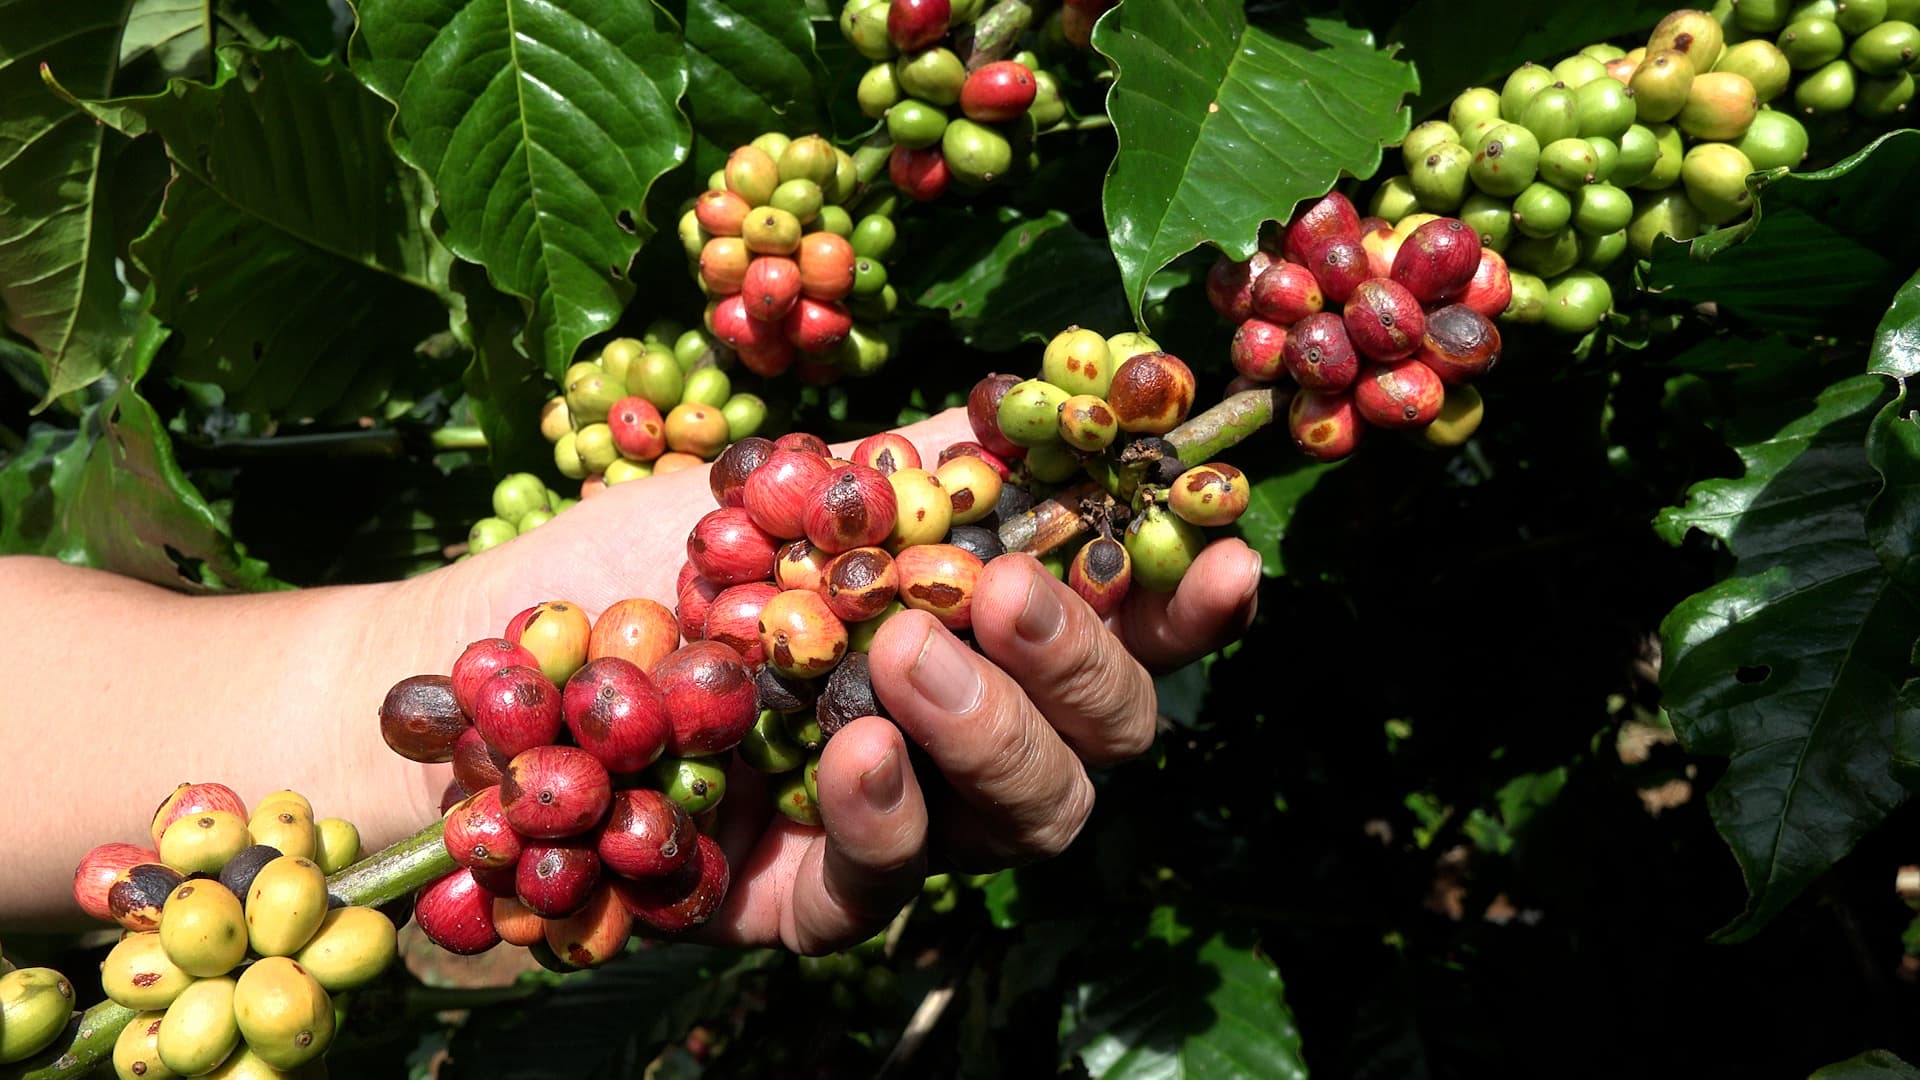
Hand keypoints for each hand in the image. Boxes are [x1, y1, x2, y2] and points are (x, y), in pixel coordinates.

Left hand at [432, 408, 1262, 953]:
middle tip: (1005, 599)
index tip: (1227, 553)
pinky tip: (847, 757)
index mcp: (966, 626)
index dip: (1186, 602)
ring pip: (1032, 818)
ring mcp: (889, 823)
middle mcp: (951, 731)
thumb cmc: (622, 565)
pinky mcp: (807, 900)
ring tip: (906, 660)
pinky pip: (892, 883)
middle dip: (1083, 665)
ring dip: (994, 734)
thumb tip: (1074, 395)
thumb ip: (925, 459)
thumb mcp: (781, 481)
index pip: (1121, 627)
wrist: (462, 674)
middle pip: (1104, 736)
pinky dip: (886, 814)